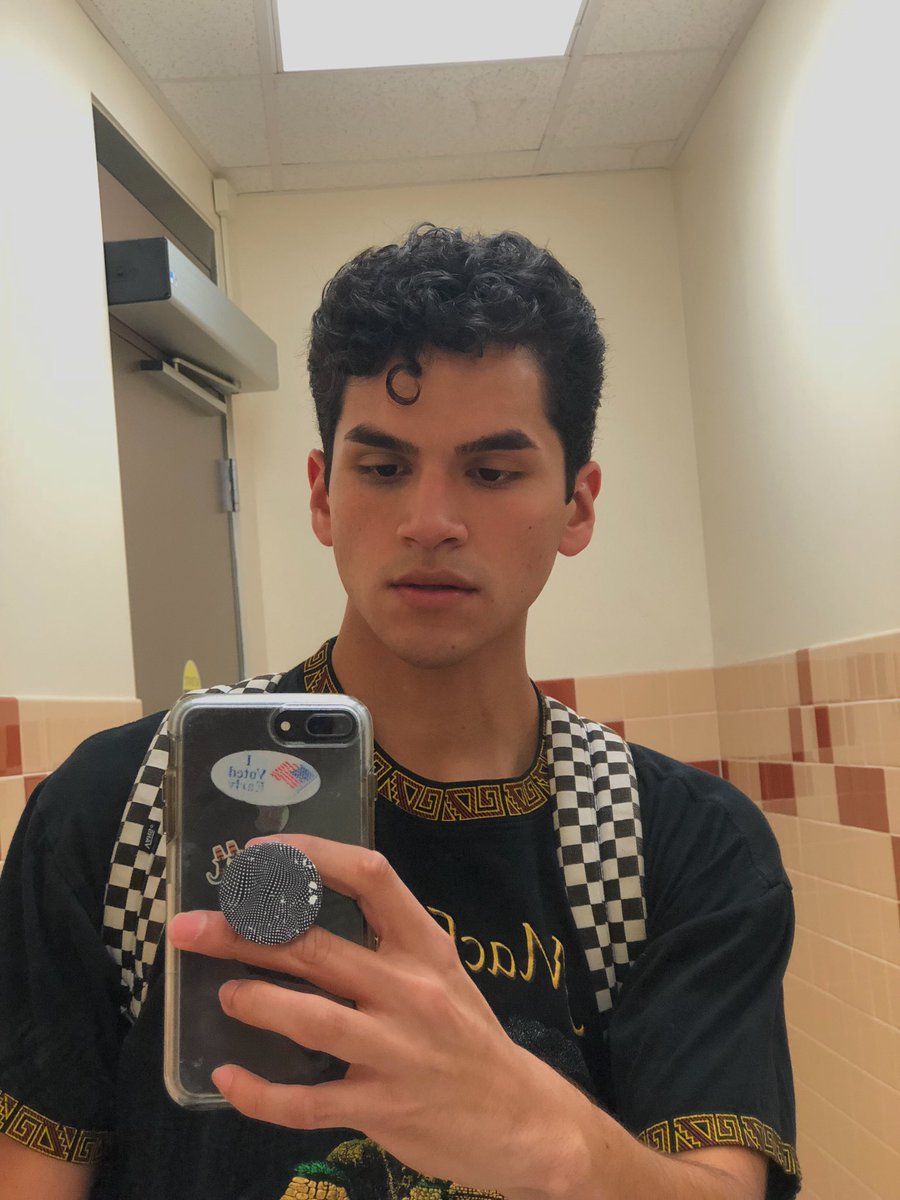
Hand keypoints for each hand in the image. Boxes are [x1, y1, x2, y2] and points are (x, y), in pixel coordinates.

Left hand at [167, 834, 592, 1195]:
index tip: (258, 856)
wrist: (523, 1121)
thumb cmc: (469, 1038)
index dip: (310, 857)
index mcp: (425, 946)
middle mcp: (411, 990)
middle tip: (190, 927)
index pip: (370, 876)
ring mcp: (396, 1051)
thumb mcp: (441, 974)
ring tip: (223, 993)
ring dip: (255, 1001)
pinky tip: (230, 1078)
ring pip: (310, 1018)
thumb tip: (299, 911)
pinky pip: (308, 1102)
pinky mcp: (382, 1108)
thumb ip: (385, 945)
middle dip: (244, 932)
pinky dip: (261, 1093)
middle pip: (317, 947)